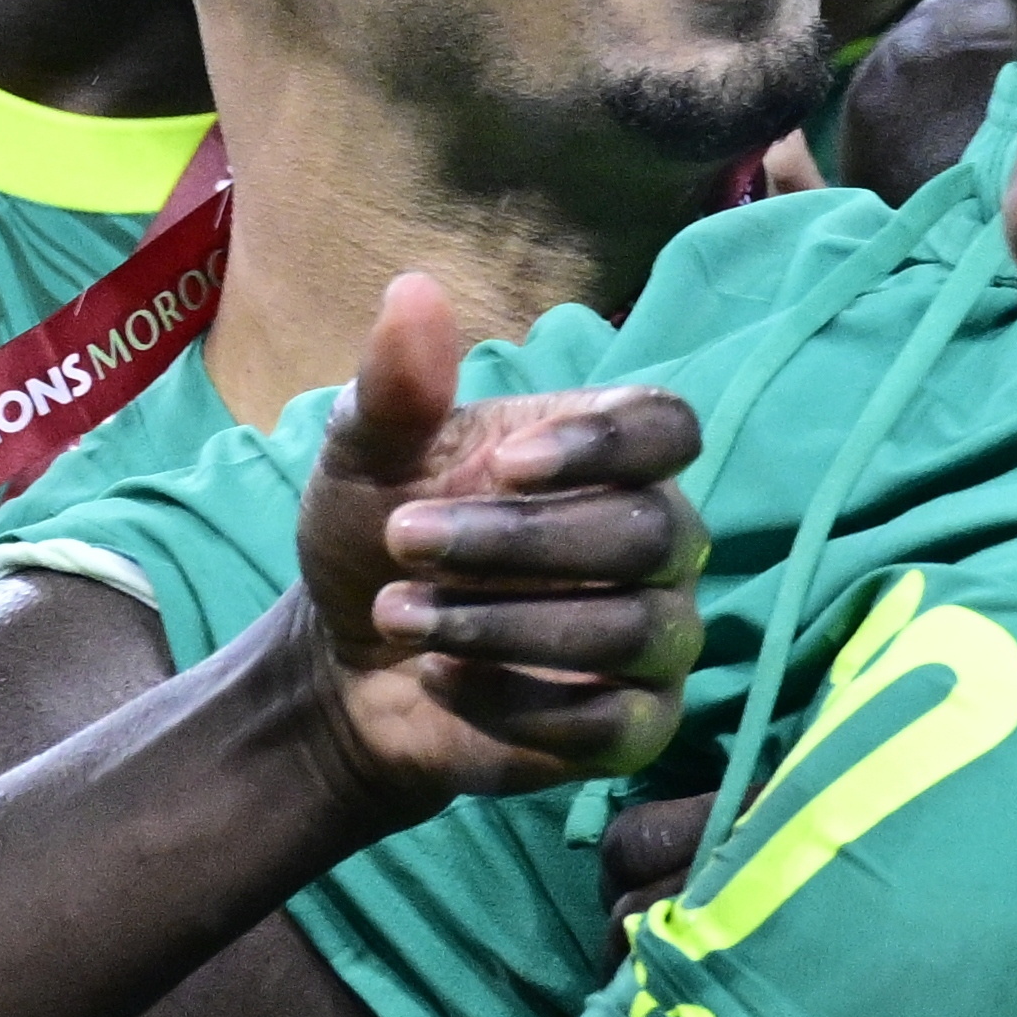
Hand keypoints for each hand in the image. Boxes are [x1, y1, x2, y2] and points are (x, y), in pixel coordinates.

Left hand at [278, 268, 705, 818]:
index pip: (671, 428)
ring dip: (506, 624)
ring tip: (400, 618)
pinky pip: (615, 721)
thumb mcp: (366, 459)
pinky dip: (518, 703)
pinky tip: (439, 682)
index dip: (607, 445)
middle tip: (402, 546)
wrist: (346, 669)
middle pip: (652, 530)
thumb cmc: (377, 540)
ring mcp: (655, 635)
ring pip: (633, 628)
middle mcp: (655, 538)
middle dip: (519, 542)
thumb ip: (398, 387)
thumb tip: (412, 290)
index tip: (507, 464)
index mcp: (610, 455)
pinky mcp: (633, 726)